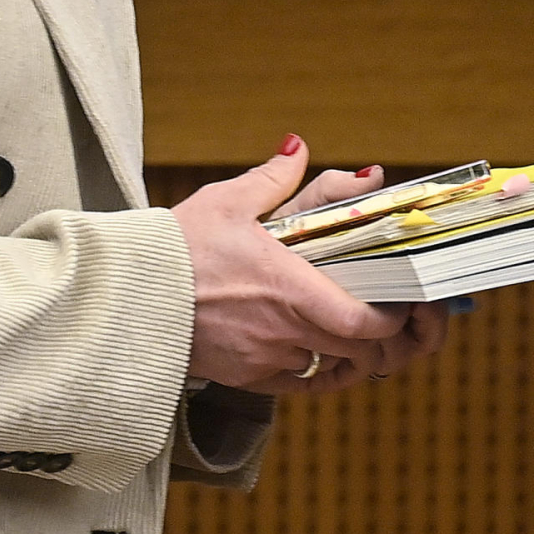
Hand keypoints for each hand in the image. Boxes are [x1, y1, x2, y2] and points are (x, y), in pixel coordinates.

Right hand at [169, 136, 405, 393]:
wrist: (125, 294)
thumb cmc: (177, 247)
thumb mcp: (227, 201)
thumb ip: (275, 178)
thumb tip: (298, 147)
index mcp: (289, 288)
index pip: (364, 323)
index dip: (397, 320)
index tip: (408, 302)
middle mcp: (283, 332)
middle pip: (361, 355)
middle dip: (390, 341)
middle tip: (400, 318)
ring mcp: (264, 360)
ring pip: (333, 373)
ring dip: (357, 357)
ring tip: (365, 333)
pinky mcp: (245, 378)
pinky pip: (300, 386)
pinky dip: (321, 373)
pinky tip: (324, 353)